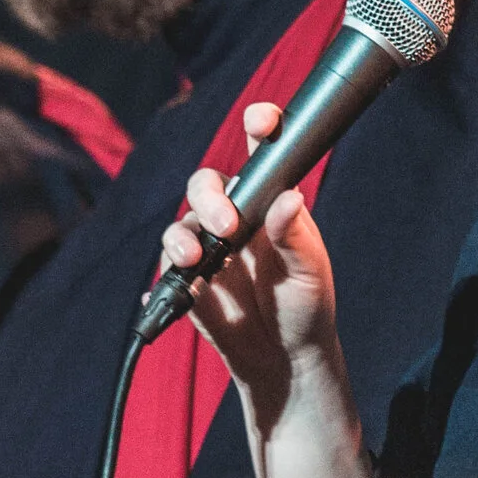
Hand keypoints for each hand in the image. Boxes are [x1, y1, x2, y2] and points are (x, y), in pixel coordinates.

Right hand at [157, 106, 343, 428]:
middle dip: (208, 199)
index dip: (258, 127)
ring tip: (195, 260)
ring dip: (182, 238)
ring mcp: (207, 247)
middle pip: (204, 185)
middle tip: (226, 225)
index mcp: (269, 202)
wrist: (284, 357)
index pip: (260, 154)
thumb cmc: (305, 306)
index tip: (259, 121)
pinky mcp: (187, 279)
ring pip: (180, 224)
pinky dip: (169, 278)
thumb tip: (290, 197)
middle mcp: (234, 216)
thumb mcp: (310, 270)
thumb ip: (294, 234)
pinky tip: (182, 290)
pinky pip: (167, 269)